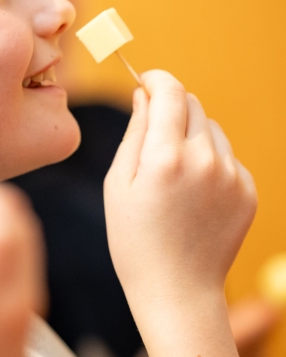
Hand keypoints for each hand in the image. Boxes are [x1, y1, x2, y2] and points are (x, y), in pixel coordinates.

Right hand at [104, 70, 256, 355]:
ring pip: (210, 130)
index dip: (157, 78)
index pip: (170, 92)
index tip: (146, 79)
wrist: (176, 289)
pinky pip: (227, 157)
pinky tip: (192, 193)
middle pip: (193, 105)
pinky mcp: (248, 191)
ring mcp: (231, 176)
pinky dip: (209, 161)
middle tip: (152, 135)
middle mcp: (204, 161)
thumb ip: (134, 133)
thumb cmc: (134, 239)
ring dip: (190, 135)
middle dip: (171, 107)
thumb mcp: (118, 184)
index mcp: (165, 158)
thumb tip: (143, 95)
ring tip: (172, 174)